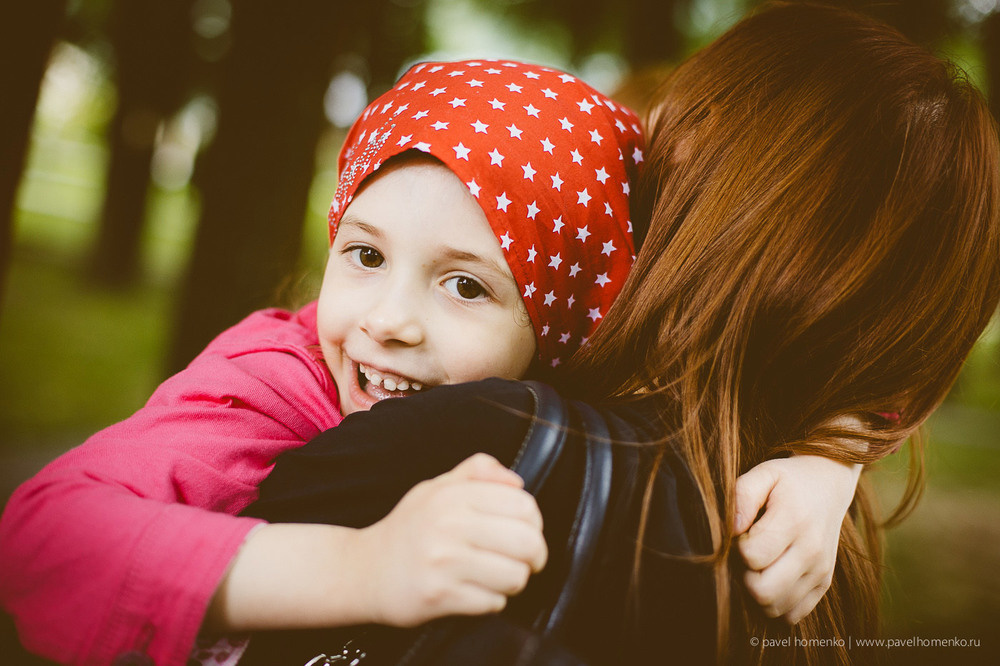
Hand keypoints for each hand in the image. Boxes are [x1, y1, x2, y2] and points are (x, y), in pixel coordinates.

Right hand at [354, 453, 547, 626]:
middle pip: (527, 542)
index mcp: (453, 495)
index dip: (535, 523)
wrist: (364, 570)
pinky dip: (490, 601)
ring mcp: (443, 561)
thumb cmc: (408, 529)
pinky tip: (473, 590)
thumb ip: (477, 472)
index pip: (523, 505)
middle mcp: (448, 524)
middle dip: (535, 556)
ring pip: (515, 576)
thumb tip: (517, 481)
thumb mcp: (437, 487)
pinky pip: (493, 603)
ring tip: (495, 576)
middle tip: (526, 561)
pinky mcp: (439, 596)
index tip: (528, 532)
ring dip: (512, 581)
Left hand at [733, 454, 860, 623]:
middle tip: (746, 553)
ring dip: (758, 590)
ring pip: (775, 608)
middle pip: (762, 591)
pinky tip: (772, 576)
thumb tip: (732, 530)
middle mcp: (812, 551)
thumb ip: (742, 495)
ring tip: (759, 563)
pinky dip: (776, 602)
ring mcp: (821, 571)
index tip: (742, 532)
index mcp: (794, 521)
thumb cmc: (788, 480)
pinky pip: (792, 615)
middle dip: (744, 575)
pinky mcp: (824, 584)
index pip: (751, 556)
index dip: (737, 547)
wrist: (829, 484)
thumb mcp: (764, 473)